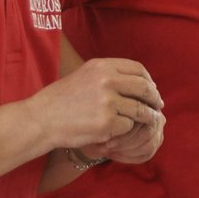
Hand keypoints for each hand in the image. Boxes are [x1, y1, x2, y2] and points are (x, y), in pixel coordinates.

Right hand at [25, 57, 163, 154]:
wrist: (40, 120)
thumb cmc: (62, 100)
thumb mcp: (84, 76)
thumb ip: (110, 75)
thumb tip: (141, 82)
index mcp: (102, 66)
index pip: (138, 69)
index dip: (149, 80)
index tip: (152, 90)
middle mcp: (107, 80)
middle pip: (144, 88)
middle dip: (154, 99)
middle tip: (158, 107)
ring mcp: (108, 102)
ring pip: (139, 110)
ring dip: (145, 117)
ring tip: (145, 121)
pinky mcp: (107, 123)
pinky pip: (128, 126)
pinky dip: (125, 130)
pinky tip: (116, 131)